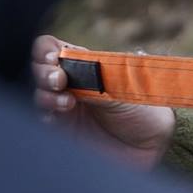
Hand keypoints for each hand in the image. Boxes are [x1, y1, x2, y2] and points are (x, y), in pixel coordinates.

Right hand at [31, 34, 176, 168]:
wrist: (154, 143)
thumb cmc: (144, 107)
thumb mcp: (124, 85)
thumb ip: (95, 76)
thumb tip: (71, 63)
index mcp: (84, 65)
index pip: (53, 49)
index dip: (47, 50)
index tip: (54, 57)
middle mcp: (70, 84)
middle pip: (39, 71)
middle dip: (44, 72)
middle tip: (59, 80)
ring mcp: (63, 107)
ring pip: (38, 95)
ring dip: (46, 95)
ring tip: (67, 102)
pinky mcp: (63, 130)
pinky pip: (42, 120)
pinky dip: (45, 116)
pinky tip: (58, 117)